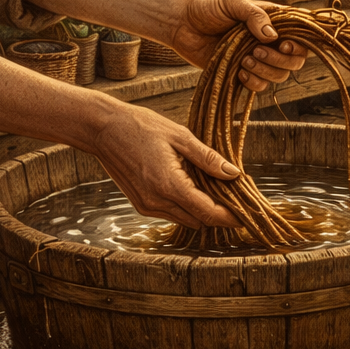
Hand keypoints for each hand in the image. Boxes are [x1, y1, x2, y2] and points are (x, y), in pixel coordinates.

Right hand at [90, 100, 241, 227]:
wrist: (102, 128)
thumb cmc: (141, 127)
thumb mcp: (180, 137)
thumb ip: (208, 158)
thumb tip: (233, 173)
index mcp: (170, 186)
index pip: (208, 213)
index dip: (230, 217)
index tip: (246, 215)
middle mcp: (157, 202)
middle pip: (199, 221)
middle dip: (219, 213)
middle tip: (234, 197)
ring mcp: (147, 206)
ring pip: (186, 219)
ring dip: (202, 210)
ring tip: (215, 189)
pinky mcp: (140, 204)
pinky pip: (171, 213)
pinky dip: (186, 206)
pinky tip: (192, 186)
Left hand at [171, 0, 306, 90]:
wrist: (181, 24)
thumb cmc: (206, 7)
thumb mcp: (232, 2)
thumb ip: (253, 14)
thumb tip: (272, 35)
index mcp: (273, 21)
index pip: (301, 36)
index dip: (299, 45)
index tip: (283, 45)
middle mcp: (269, 41)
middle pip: (294, 61)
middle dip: (279, 61)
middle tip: (255, 51)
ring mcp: (258, 58)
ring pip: (278, 75)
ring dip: (265, 71)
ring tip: (244, 60)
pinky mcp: (243, 72)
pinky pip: (259, 86)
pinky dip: (253, 82)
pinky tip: (239, 71)